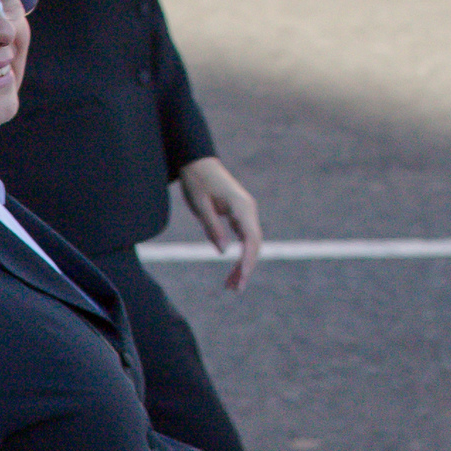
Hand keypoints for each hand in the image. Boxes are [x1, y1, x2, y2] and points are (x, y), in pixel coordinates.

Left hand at [177, 152, 262, 287]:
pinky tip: (233, 269)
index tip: (242, 278)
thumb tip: (224, 252)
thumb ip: (213, 228)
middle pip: (254, 245)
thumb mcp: (200, 206)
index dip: (247, 260)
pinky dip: (240, 254)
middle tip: (234, 289)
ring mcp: (246, 212)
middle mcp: (248, 210)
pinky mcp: (239, 214)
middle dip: (245, 268)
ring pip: (250, 243)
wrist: (197, 162)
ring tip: (231, 285)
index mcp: (241, 207)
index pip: (251, 239)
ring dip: (243, 264)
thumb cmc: (197, 181)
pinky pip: (244, 238)